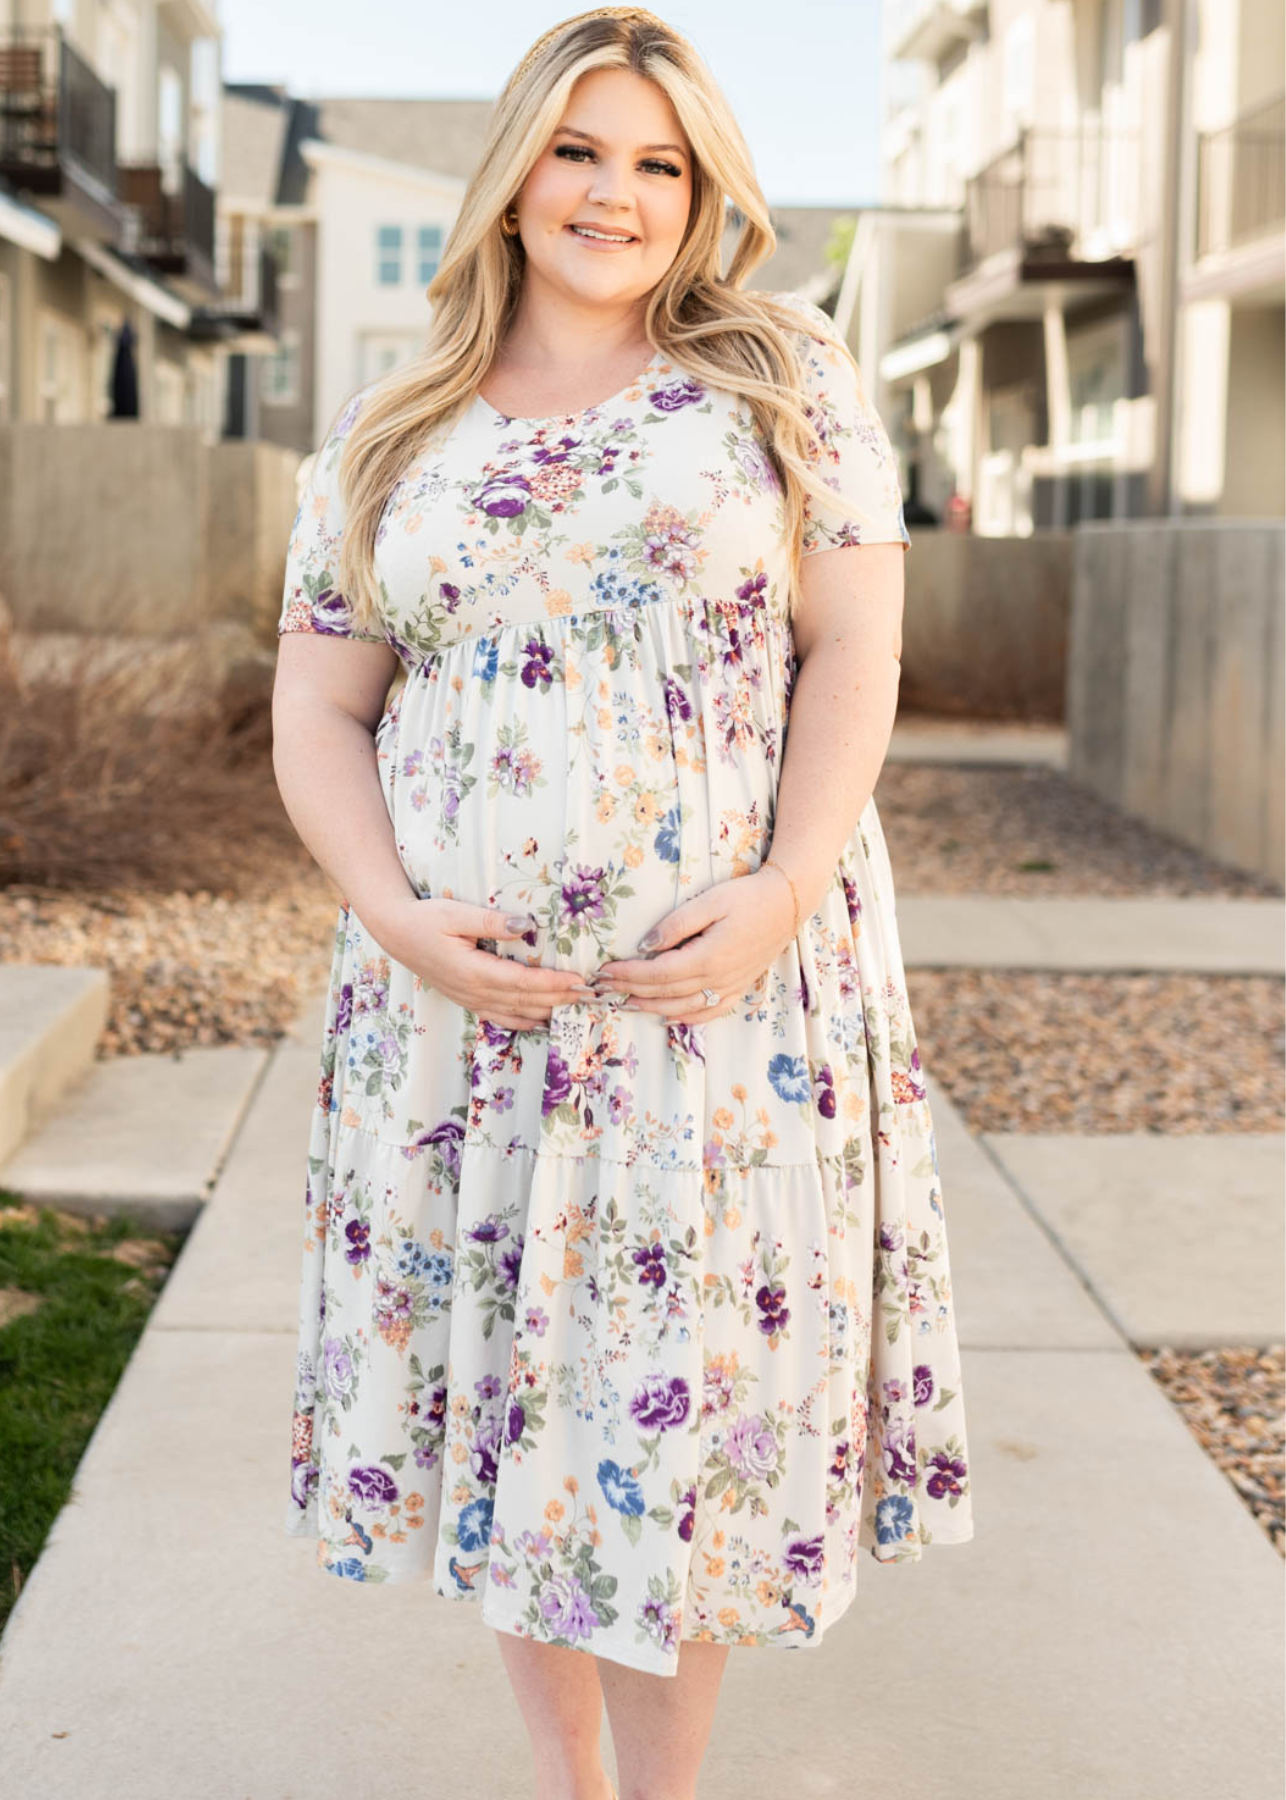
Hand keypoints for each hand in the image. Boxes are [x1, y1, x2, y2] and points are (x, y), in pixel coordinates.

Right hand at [371, 895, 595, 1029]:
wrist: (395, 933)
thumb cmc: (425, 919)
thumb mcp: (456, 913)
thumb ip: (490, 922)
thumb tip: (526, 926)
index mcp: (473, 971)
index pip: (523, 982)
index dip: (553, 983)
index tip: (579, 979)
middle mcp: (474, 991)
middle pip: (525, 1001)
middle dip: (559, 999)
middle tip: (590, 994)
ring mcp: (470, 999)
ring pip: (516, 1012)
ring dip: (547, 1011)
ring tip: (575, 1006)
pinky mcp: (467, 1000)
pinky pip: (500, 1017)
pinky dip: (524, 1021)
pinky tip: (541, 1020)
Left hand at [592, 867, 796, 1024]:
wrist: (787, 904)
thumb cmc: (747, 897)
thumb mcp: (709, 901)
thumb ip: (676, 924)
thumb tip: (645, 945)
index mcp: (707, 957)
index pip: (657, 973)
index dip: (628, 975)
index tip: (604, 971)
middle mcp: (717, 979)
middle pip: (664, 992)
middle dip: (630, 990)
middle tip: (604, 988)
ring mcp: (729, 987)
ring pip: (683, 1007)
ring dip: (651, 1007)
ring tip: (625, 1003)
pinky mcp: (738, 988)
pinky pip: (708, 1013)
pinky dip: (685, 1018)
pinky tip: (667, 1016)